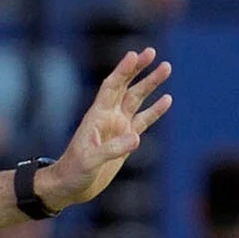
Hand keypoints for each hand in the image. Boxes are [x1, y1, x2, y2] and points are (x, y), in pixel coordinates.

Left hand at [35, 48, 172, 211]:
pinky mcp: (125, 140)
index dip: (122, 70)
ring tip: (166, 67)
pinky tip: (167, 99)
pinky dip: (155, 110)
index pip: (112, 87)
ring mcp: (118, 127)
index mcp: (97, 116)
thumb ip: (112, 149)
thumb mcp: (90, 161)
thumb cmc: (74, 172)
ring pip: (137, 99)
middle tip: (152, 51)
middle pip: (126, 86)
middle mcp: (108, 117)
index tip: (134, 55)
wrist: (71, 186)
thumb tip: (136, 138)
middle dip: (139, 69)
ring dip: (150, 84)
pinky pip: (143, 120)